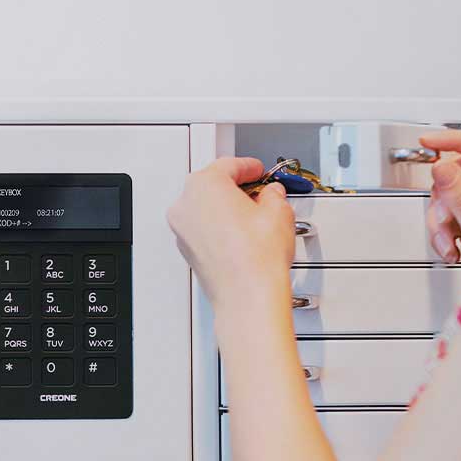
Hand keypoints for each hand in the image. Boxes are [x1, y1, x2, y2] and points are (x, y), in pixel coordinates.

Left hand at [166, 157, 295, 309]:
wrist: (247, 295)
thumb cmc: (257, 257)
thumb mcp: (278, 211)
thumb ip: (274, 193)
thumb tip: (271, 194)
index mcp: (204, 185)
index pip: (229, 165)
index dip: (250, 166)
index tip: (259, 170)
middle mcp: (185, 205)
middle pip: (212, 185)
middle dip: (237, 187)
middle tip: (260, 191)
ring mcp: (182, 229)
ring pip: (205, 207)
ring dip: (227, 207)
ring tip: (254, 216)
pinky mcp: (186, 249)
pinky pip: (202, 227)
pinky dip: (219, 226)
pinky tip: (241, 234)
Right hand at [418, 130, 460, 263]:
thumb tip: (443, 168)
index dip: (454, 141)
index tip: (427, 141)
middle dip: (444, 200)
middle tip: (444, 221)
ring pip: (451, 193)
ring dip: (441, 219)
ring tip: (449, 242)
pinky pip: (450, 210)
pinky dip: (444, 229)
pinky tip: (452, 246)